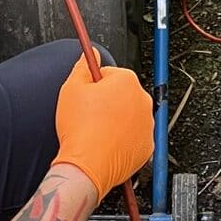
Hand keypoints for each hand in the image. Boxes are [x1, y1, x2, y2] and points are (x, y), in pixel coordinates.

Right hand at [52, 55, 153, 202]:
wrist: (87, 166)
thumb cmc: (80, 130)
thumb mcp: (71, 88)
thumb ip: (83, 66)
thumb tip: (91, 54)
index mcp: (127, 81)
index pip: (110, 74)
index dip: (94, 85)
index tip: (87, 96)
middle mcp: (143, 100)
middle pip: (122, 94)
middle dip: (107, 102)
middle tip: (90, 115)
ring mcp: (148, 125)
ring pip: (129, 116)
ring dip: (116, 120)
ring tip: (97, 131)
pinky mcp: (148, 146)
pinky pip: (134, 137)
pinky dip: (123, 139)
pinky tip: (107, 143)